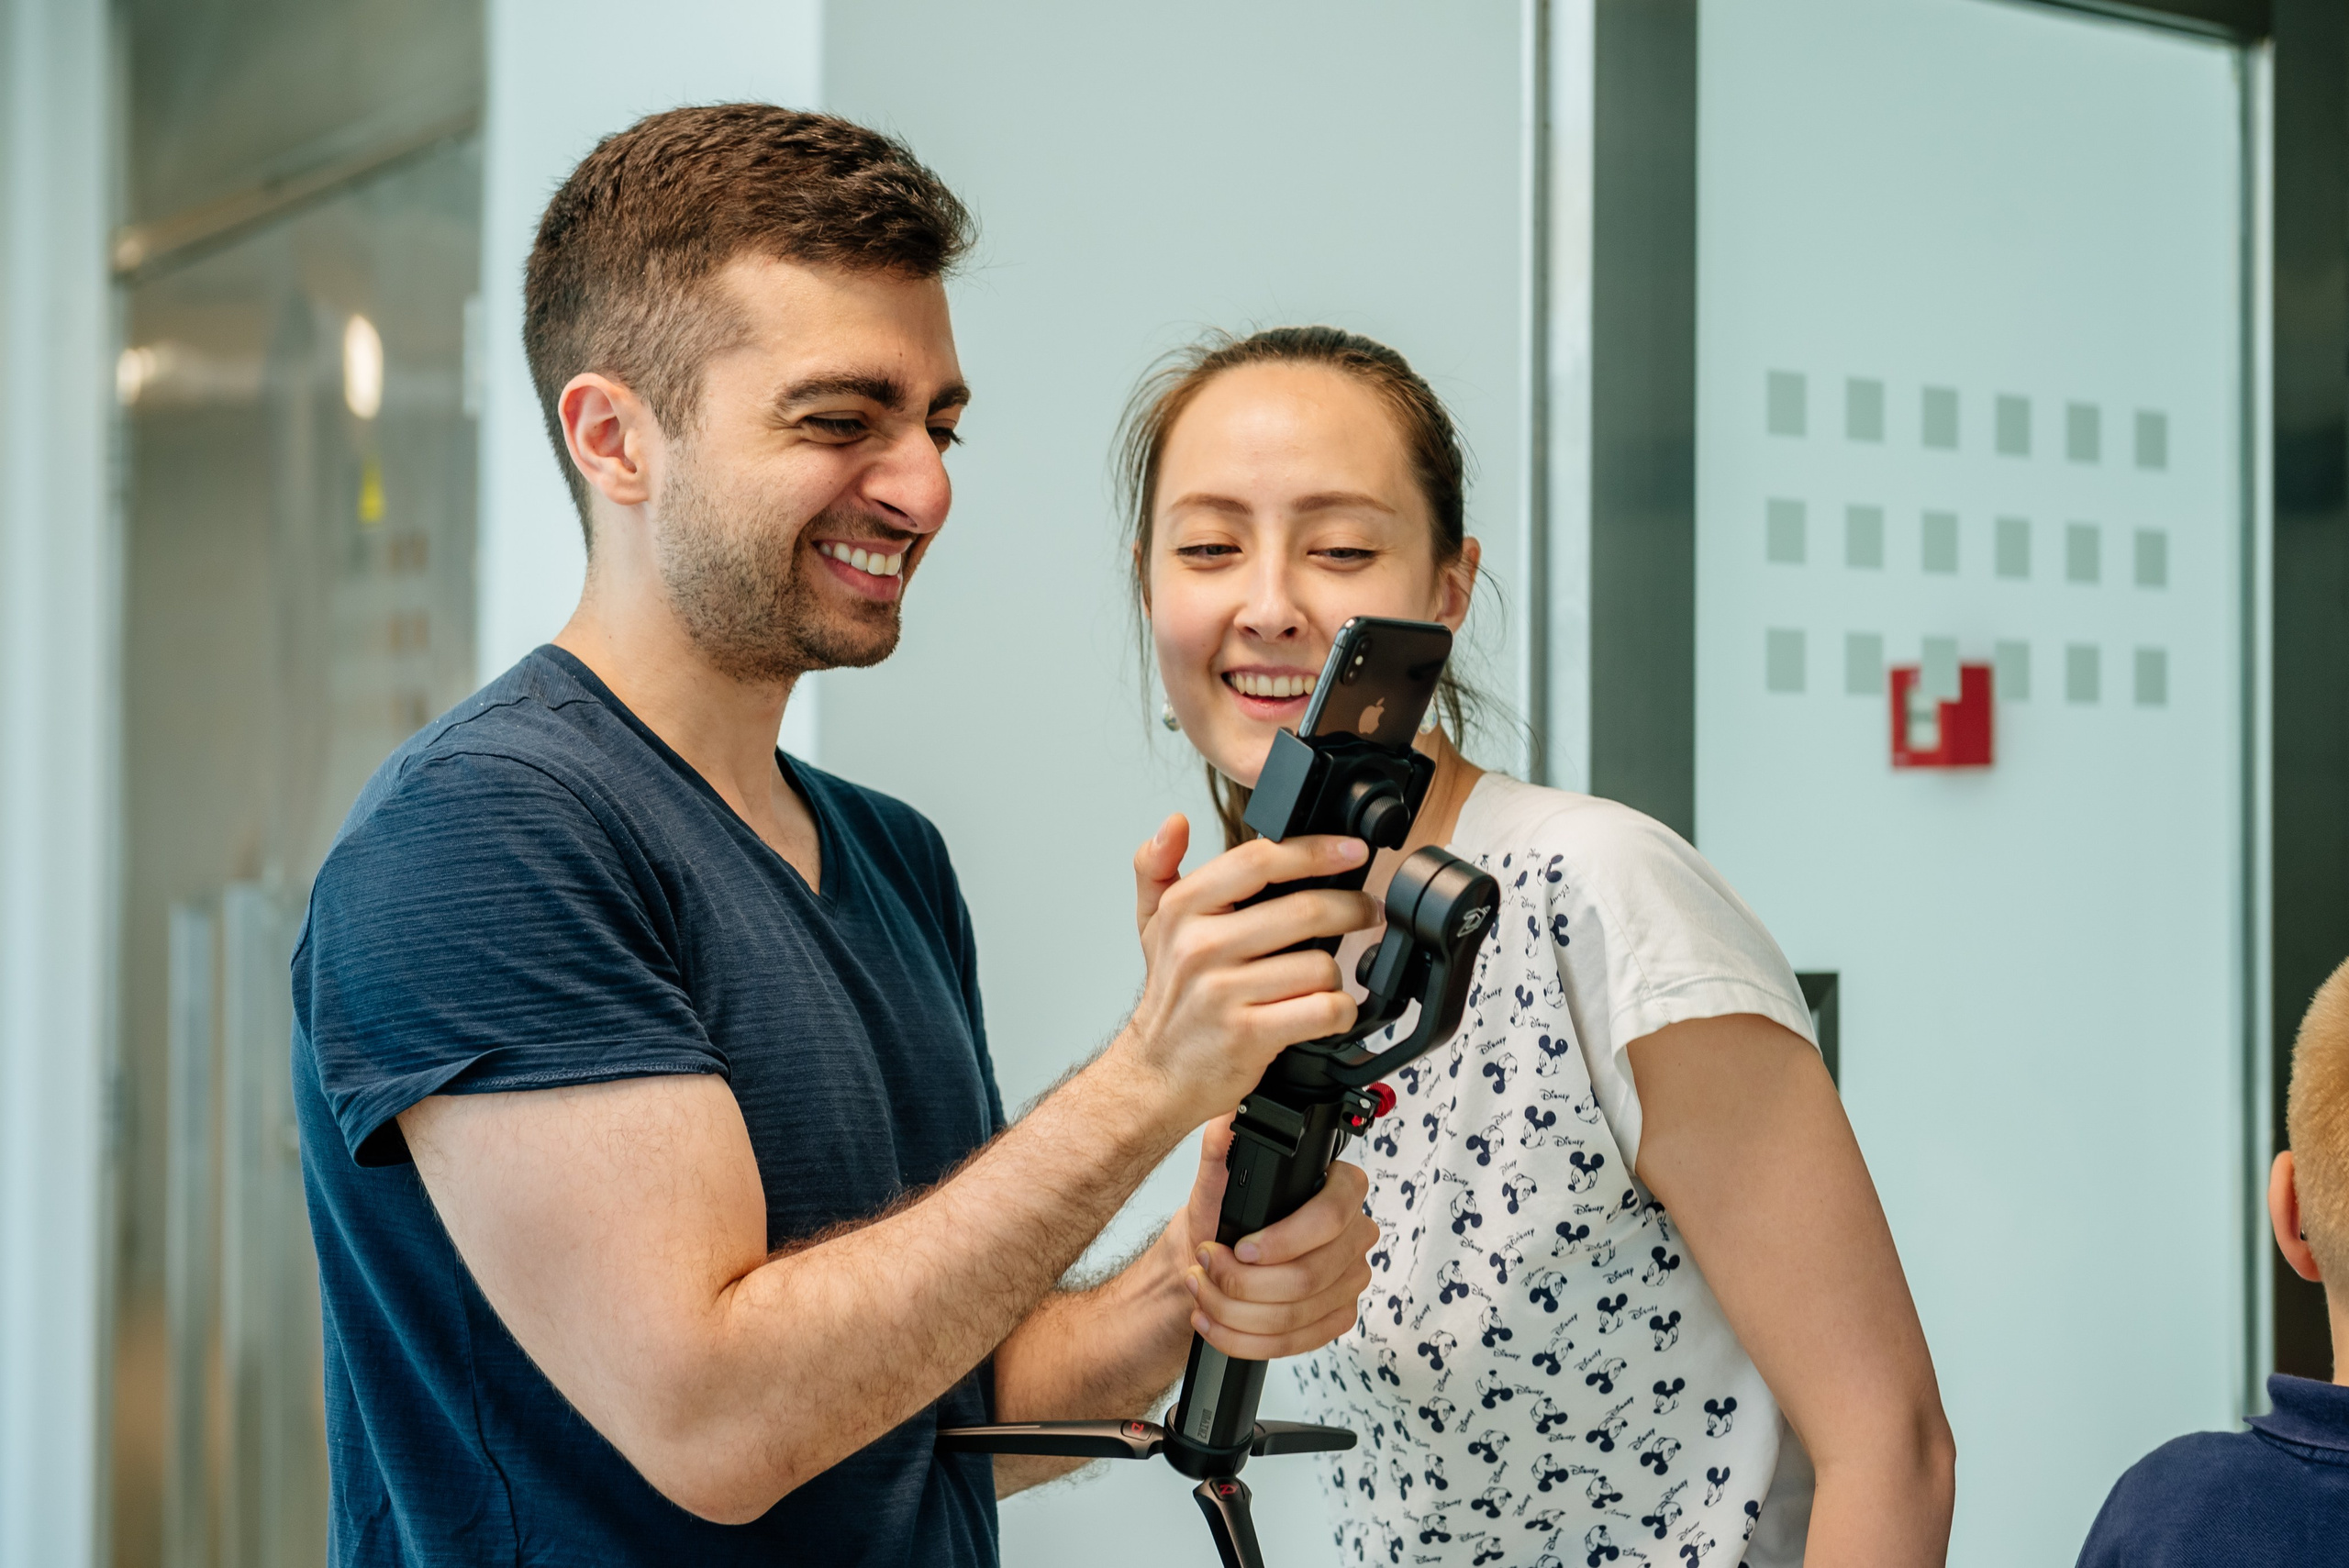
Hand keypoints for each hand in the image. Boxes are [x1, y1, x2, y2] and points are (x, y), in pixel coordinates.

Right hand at [1117, 814, 1377, 1126]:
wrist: (1156, 1073)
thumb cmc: (1171, 998)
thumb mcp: (1151, 925)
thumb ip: (1157, 867)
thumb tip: (1173, 822)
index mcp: (1183, 910)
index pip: (1258, 861)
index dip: (1315, 851)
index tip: (1352, 851)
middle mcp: (1200, 947)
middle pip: (1304, 910)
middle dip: (1352, 908)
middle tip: (1367, 911)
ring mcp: (1225, 992)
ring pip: (1320, 964)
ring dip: (1337, 971)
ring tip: (1325, 975)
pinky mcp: (1250, 1034)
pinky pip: (1322, 1010)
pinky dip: (1339, 1010)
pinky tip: (1328, 1009)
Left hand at [1166, 1117, 1377, 1359]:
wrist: (1210, 1263)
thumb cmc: (1220, 1219)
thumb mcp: (1215, 1181)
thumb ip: (1221, 1146)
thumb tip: (1227, 1120)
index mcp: (1341, 1189)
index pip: (1330, 1216)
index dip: (1282, 1240)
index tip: (1239, 1247)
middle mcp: (1354, 1235)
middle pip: (1309, 1276)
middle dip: (1243, 1281)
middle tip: (1207, 1266)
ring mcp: (1349, 1280)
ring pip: (1296, 1315)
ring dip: (1235, 1311)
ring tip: (1203, 1292)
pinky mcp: (1335, 1318)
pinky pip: (1294, 1343)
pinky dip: (1244, 1339)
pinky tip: (1216, 1322)